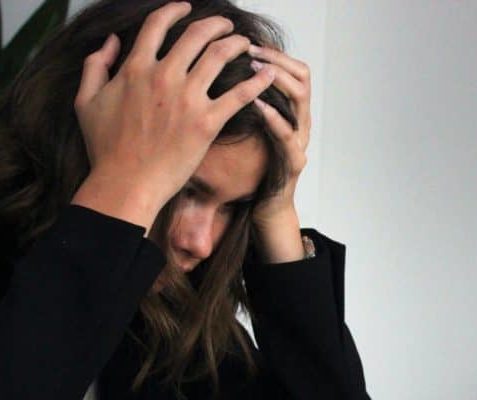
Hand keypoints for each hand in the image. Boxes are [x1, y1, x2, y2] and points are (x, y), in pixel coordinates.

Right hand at [71, 1, 275, 230]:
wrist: (126, 183)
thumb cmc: (105, 149)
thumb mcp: (86, 101)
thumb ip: (95, 66)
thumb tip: (111, 42)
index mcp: (135, 67)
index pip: (158, 24)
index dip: (175, 10)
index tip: (187, 8)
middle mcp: (164, 76)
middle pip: (196, 35)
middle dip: (216, 25)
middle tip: (227, 26)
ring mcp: (187, 99)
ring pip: (219, 56)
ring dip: (236, 44)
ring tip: (246, 44)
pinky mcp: (207, 124)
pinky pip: (239, 95)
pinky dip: (256, 81)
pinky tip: (268, 74)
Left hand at [247, 45, 311, 262]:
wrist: (265, 207)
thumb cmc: (254, 169)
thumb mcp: (249, 129)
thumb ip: (244, 104)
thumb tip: (220, 75)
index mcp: (291, 113)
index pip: (294, 70)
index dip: (276, 54)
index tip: (250, 44)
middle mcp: (301, 123)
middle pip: (302, 77)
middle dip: (276, 60)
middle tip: (252, 51)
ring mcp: (301, 142)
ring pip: (300, 99)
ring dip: (277, 80)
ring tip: (255, 70)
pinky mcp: (294, 162)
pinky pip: (288, 135)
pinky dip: (273, 117)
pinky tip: (257, 105)